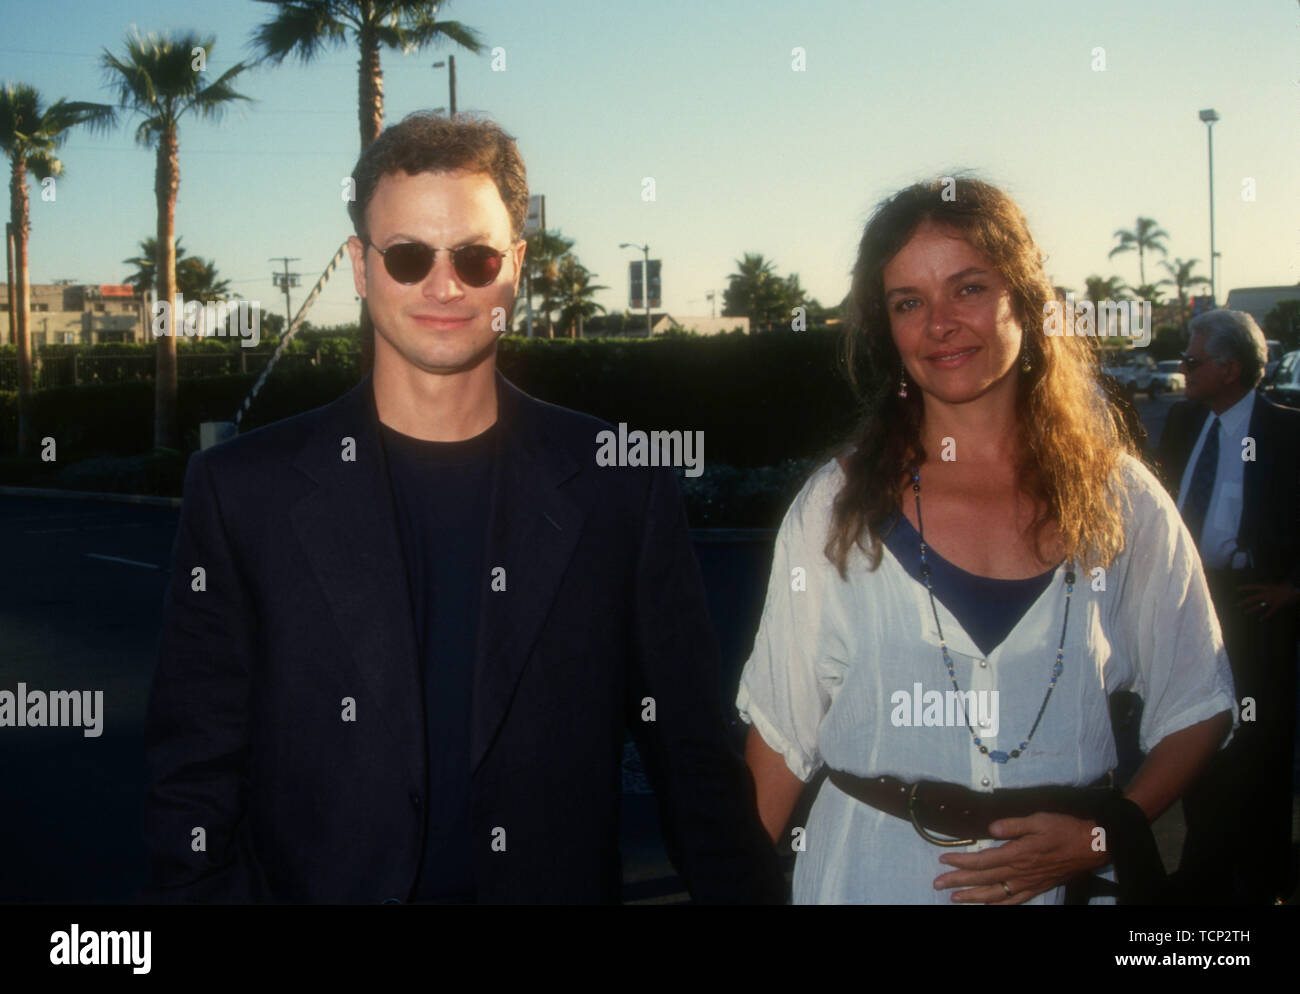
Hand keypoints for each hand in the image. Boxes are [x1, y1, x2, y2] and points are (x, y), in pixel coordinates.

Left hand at [933, 813, 1108, 903]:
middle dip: (958, 881)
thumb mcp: (1038, 819)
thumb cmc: (1065, 829)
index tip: (943, 860)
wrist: (1092, 846)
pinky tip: (988, 907)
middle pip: (983, 879)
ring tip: (954, 898)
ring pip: (996, 894)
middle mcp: (1020, 872)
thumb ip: (1013, 825)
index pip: (982, 860)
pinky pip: (1015, 901)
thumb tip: (990, 829)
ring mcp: (1029, 882)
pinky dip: (999, 906)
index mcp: (1018, 853)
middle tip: (937, 884)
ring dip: (973, 896)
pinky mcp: (1038, 887)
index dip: (961, 861)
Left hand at [1237, 583, 1299, 621]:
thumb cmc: (1289, 587)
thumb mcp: (1278, 585)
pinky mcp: (1277, 606)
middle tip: (1237, 605)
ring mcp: (1271, 600)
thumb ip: (1272, 589)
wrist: (1296, 589)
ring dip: (1252, 610)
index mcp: (1267, 587)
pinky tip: (1261, 620)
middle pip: (1253, 598)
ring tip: (1245, 612)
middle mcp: (1267, 594)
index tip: (1238, 589)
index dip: (1245, 588)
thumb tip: (1270, 590)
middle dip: (1245, 602)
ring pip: (1259, 606)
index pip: (1254, 587)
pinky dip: (1265, 617)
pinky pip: (1269, 612)